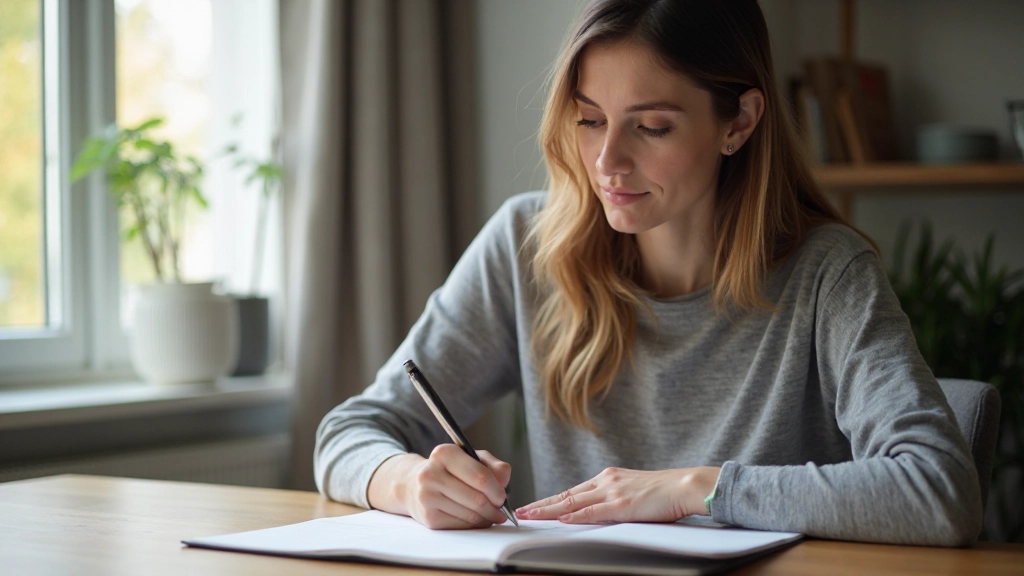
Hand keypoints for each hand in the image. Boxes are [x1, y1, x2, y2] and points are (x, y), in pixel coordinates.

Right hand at [367, 445, 511, 529]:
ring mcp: (427, 497)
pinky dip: (473, 525)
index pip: (481, 477)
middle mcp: (431, 474)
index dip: (497, 490)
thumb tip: (503, 483)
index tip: (502, 497)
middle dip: (495, 508)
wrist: (413, 485)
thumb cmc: (449, 470)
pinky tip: (475, 519)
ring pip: (471, 515)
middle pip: (477, 499)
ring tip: (490, 515)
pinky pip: (461, 526)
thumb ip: (493, 466)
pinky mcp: (428, 518)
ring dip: (486, 518)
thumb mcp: (471, 459)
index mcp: (444, 453)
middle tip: (500, 511)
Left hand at [515, 466, 719, 523]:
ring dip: (549, 510)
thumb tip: (600, 511)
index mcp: (608, 477)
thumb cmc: (664, 492)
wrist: (685, 485)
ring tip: (530, 515)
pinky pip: (593, 512)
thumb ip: (614, 498)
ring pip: (572, 503)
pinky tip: (560, 519)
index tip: (535, 505)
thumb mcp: (633, 491)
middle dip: (542, 504)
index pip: (573, 491)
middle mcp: (606, 481)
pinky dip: (575, 516)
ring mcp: (612, 492)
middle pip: (566, 495)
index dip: (551, 499)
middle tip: (521, 511)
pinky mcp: (622, 505)